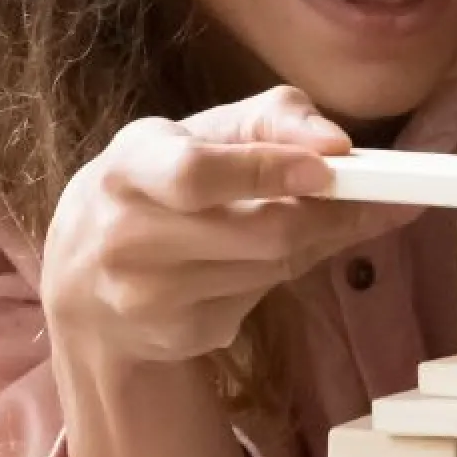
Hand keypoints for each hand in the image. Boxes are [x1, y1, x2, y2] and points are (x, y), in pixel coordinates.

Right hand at [39, 87, 416, 373]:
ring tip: (312, 217)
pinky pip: (260, 298)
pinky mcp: (178, 335)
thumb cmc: (158, 182)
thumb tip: (340, 144)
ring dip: (311, 241)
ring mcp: (150, 296)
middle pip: (261, 233)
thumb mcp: (200, 132)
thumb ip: (273, 120)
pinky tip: (258, 257)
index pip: (199, 175)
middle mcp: (128, 237)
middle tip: (374, 193)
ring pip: (274, 268)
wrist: (83, 274)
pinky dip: (280, 273)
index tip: (332, 165)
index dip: (270, 170)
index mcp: (130, 169)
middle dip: (327, 213)